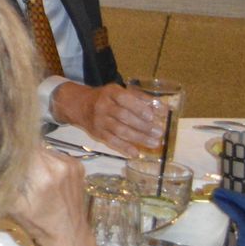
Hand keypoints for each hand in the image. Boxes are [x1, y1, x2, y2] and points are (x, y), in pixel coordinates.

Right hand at [9, 148, 89, 245]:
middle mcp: (59, 164)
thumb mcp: (12, 206)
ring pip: (43, 149)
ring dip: (34, 157)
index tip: (0, 152)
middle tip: (14, 166)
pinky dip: (47, 162)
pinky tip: (46, 177)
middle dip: (20, 153)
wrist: (70, 235)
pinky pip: (55, 155)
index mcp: (42, 174)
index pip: (21, 146)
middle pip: (32, 146)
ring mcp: (71, 163)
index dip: (9, 146)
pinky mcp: (78, 165)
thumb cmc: (38, 224)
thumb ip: (2, 182)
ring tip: (31, 174)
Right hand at [51, 80, 166, 155]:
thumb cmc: (108, 98)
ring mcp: (99, 120)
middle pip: (123, 116)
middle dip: (142, 126)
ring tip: (154, 143)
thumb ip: (141, 99)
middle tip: (159, 132)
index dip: (137, 107)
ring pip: (119, 130)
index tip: (151, 116)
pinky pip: (111, 141)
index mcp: (110, 92)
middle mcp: (103, 106)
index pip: (124, 99)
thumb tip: (163, 109)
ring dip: (138, 138)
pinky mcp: (97, 133)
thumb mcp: (121, 92)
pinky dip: (124, 147)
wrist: (80, 105)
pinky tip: (136, 153)